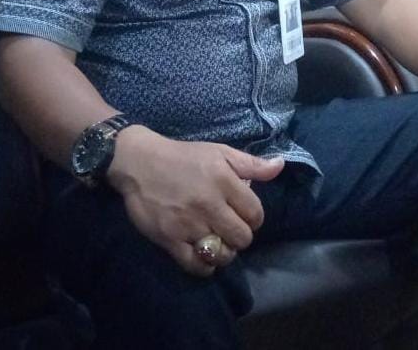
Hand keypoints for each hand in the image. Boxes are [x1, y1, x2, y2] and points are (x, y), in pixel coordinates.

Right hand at [107, 126, 283, 275]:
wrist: (138, 162)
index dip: (253, 217)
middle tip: (229, 228)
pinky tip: (202, 254)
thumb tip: (280, 166)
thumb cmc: (182, 156)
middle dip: (240, 236)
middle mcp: (209, 204)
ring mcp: (189, 224)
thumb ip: (250, 163)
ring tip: (216, 241)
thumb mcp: (218, 152)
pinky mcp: (170, 239)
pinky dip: (204, 266)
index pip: (256, 214)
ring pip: (222, 255)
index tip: (242, 214)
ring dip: (224, 252)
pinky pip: (196, 266)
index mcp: (223, 181)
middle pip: (242, 238)